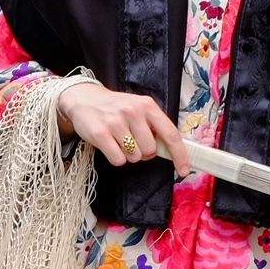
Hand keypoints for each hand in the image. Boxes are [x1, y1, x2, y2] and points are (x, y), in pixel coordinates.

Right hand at [54, 79, 189, 171]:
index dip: (180, 155)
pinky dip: (115, 158)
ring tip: (118, 140)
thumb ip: (154, 126)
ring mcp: (116, 122)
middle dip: (143, 153)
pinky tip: (109, 145)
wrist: (85, 98)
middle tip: (132, 142)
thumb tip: (171, 151)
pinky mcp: (100, 133)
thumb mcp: (138, 109)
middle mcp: (133, 112)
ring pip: (134, 157)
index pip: (170, 134)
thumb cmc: (116, 108)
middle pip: (150, 151)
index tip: (184, 170)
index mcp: (148, 106)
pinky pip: (118, 160)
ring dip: (128, 155)